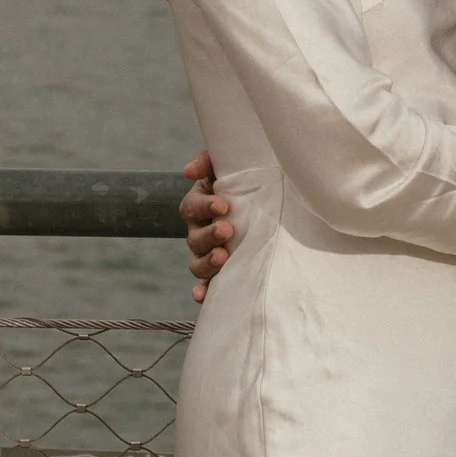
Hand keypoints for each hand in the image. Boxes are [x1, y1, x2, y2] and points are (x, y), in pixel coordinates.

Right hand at [180, 151, 236, 302]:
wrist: (265, 204)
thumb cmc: (243, 182)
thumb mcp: (226, 168)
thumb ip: (208, 161)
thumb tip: (190, 170)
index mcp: (199, 206)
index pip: (192, 206)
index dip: (204, 206)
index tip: (223, 204)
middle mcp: (199, 232)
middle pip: (194, 238)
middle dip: (209, 235)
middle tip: (227, 230)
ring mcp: (208, 254)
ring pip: (197, 263)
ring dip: (207, 262)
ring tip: (222, 257)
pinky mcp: (218, 273)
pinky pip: (206, 285)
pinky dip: (202, 291)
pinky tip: (203, 295)